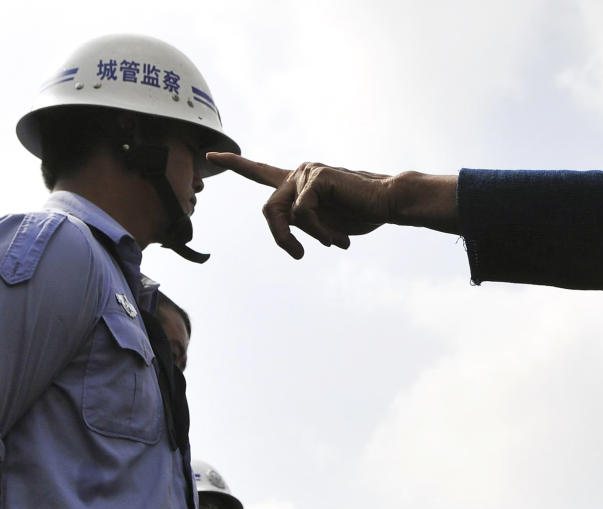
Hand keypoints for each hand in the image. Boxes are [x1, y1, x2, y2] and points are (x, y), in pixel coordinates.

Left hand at [207, 153, 458, 258]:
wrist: (387, 203)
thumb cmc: (360, 213)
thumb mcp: (324, 223)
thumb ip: (302, 221)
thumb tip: (289, 223)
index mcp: (298, 183)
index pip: (261, 172)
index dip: (237, 166)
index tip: (212, 157)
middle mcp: (298, 173)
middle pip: (269, 211)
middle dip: (281, 238)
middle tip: (297, 255)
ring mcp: (306, 172)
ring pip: (285, 214)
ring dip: (309, 236)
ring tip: (335, 243)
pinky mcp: (316, 176)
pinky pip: (303, 214)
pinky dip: (320, 232)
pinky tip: (339, 238)